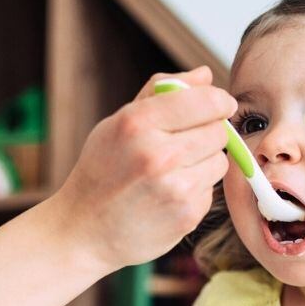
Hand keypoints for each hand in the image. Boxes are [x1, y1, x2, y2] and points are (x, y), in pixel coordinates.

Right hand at [52, 66, 235, 271]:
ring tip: (172, 172)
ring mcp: (174, 187)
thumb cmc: (101, 172)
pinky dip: (195, 190)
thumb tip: (205, 75)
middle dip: (207, 133)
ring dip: (203, 163)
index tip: (220, 106)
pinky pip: (210, 190)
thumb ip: (161, 93)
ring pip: (219, 161)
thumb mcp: (118, 124)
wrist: (84, 231)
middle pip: (218, 131)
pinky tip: (167, 196)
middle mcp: (158, 154)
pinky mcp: (186, 215)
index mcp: (138, 123)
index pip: (207, 100)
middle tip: (183, 144)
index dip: (219, 102)